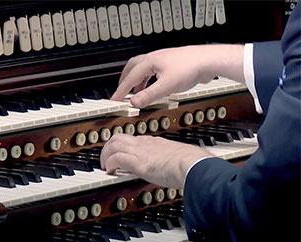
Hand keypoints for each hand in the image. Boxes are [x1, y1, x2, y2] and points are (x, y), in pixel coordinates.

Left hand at [100, 134, 211, 188]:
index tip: (119, 154)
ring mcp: (141, 151)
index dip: (122, 146)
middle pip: (118, 137)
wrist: (193, 164)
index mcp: (154, 142)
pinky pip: (117, 158)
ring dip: (106, 155)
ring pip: (114, 145)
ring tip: (105, 166)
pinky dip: (110, 163)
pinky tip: (110, 171)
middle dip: (108, 148)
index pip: (132, 139)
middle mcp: (145, 144)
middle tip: (106, 159)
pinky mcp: (139, 162)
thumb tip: (171, 168)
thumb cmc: (190, 163)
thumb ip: (169, 160)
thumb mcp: (176, 158)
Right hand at [111, 44, 244, 107]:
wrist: (208, 60)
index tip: (114, 100)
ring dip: (136, 80)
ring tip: (136, 92)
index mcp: (149, 62)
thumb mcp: (167, 86)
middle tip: (121, 92)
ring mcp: (162, 59)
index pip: (129, 78)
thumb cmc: (190, 68)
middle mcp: (153, 58)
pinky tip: (154, 86)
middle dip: (124, 80)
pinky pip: (152, 70)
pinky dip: (148, 79)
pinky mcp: (170, 63)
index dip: (121, 91)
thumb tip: (134, 103)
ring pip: (142, 68)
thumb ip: (149, 95)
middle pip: (132, 68)